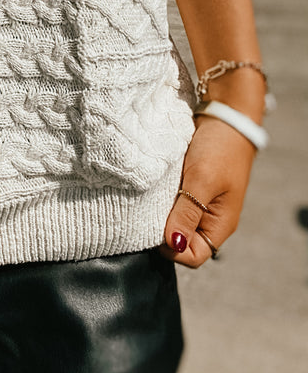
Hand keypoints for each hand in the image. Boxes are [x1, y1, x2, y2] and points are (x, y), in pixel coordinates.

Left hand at [160, 114, 257, 266]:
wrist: (225, 115)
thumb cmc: (219, 149)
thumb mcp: (202, 182)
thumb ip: (187, 214)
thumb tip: (173, 245)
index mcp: (219, 225)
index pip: (193, 256)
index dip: (171, 248)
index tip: (153, 227)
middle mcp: (210, 219)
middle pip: (181, 241)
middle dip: (162, 230)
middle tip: (146, 210)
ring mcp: (200, 203)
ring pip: (174, 221)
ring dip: (160, 213)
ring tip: (149, 197)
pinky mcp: (191, 187)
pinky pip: (173, 202)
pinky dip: (162, 198)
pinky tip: (153, 188)